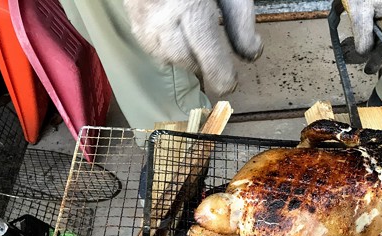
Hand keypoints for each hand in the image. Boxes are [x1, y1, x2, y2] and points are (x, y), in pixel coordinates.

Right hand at [124, 0, 262, 94]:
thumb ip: (240, 22)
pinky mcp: (130, 10)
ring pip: (163, 54)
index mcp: (191, 6)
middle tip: (213, 54)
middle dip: (201, 62)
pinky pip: (147, 41)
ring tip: (194, 39)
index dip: (222, 76)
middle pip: (184, 60)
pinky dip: (163, 43)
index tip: (230, 83)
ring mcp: (141, 14)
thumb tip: (251, 55)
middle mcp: (161, 14)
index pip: (209, 57)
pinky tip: (174, 30)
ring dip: (182, 54)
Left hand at [342, 0, 381, 73]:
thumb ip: (363, 35)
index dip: (379, 60)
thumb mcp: (360, 12)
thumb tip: (364, 54)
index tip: (368, 71)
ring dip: (362, 42)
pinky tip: (348, 30)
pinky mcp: (379, 8)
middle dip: (367, 51)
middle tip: (350, 57)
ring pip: (377, 34)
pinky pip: (371, 25)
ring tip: (346, 44)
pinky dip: (360, 31)